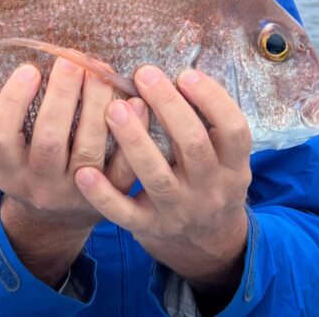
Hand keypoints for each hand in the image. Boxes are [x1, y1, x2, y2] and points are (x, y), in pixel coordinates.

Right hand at [0, 58, 147, 285]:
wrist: (58, 223)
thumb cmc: (35, 168)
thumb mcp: (15, 153)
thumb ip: (22, 118)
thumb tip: (48, 61)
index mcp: (10, 173)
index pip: (1, 137)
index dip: (12, 101)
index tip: (29, 68)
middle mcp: (41, 187)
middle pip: (49, 140)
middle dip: (62, 95)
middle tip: (72, 60)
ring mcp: (77, 195)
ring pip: (88, 149)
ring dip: (96, 105)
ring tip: (100, 72)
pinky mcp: (111, 198)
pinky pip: (123, 164)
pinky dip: (132, 130)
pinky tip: (136, 101)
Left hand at [74, 66, 251, 297]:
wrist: (206, 245)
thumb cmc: (208, 181)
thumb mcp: (223, 158)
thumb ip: (207, 124)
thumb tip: (175, 73)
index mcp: (234, 166)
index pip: (233, 130)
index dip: (213, 100)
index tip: (185, 73)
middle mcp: (210, 189)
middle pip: (193, 145)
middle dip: (168, 106)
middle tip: (143, 74)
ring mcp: (179, 211)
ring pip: (157, 176)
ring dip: (134, 140)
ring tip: (112, 108)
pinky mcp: (150, 228)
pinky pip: (124, 212)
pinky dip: (103, 195)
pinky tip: (84, 173)